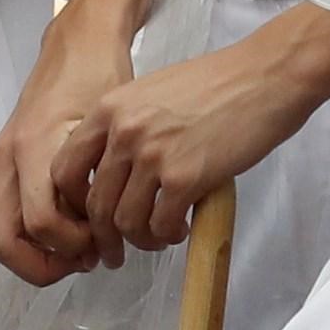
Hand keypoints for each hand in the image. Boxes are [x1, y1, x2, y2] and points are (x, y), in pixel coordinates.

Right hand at [0, 9, 137, 282]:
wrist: (79, 41)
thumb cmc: (101, 77)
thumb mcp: (108, 126)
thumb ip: (100, 179)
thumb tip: (104, 232)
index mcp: (34, 148)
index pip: (41, 222)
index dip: (73, 244)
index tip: (103, 242)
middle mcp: (8, 158)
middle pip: (3, 241)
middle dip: (44, 264)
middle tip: (86, 261)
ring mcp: (2, 160)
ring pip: (2, 232)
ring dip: (39, 252)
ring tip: (83, 248)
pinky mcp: (7, 161)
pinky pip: (9, 213)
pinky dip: (35, 233)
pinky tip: (73, 227)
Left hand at [70, 23, 329, 249]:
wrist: (264, 76)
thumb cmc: (217, 84)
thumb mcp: (153, 93)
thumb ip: (126, 127)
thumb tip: (115, 174)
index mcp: (109, 109)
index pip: (65, 169)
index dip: (74, 204)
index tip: (91, 219)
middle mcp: (123, 133)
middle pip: (94, 205)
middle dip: (104, 237)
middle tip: (116, 252)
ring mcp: (152, 156)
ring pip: (125, 222)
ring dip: (141, 239)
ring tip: (158, 237)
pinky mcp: (184, 177)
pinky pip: (160, 225)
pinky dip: (168, 235)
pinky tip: (181, 227)